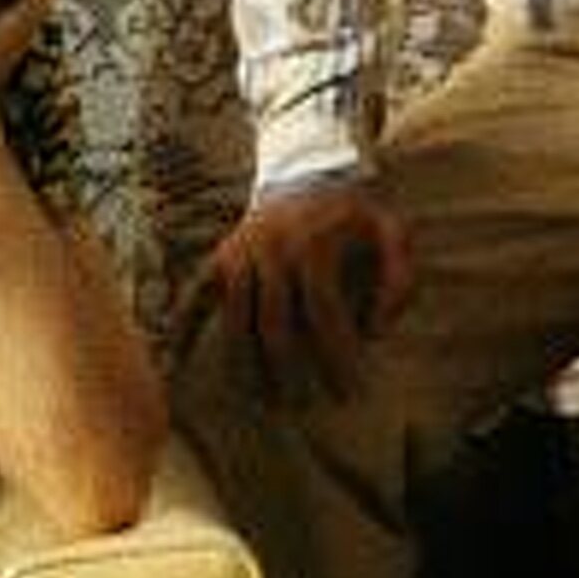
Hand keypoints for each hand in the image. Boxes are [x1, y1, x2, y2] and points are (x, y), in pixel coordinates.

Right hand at [199, 174, 413, 405]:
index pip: (324, 313)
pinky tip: (178, 364)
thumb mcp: (394, 232)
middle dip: (289, 371)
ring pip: (237, 319)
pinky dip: (186, 329)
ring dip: (246, 364)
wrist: (308, 170)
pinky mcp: (220, 256)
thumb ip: (400, 279)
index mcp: (315, 246)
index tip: (348, 390)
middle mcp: (272, 251)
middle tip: (300, 407)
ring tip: (259, 401)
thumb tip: (378, 331)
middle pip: (276, 324)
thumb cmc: (356, 213)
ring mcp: (240, 254)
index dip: (336, 354)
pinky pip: (198, 297)